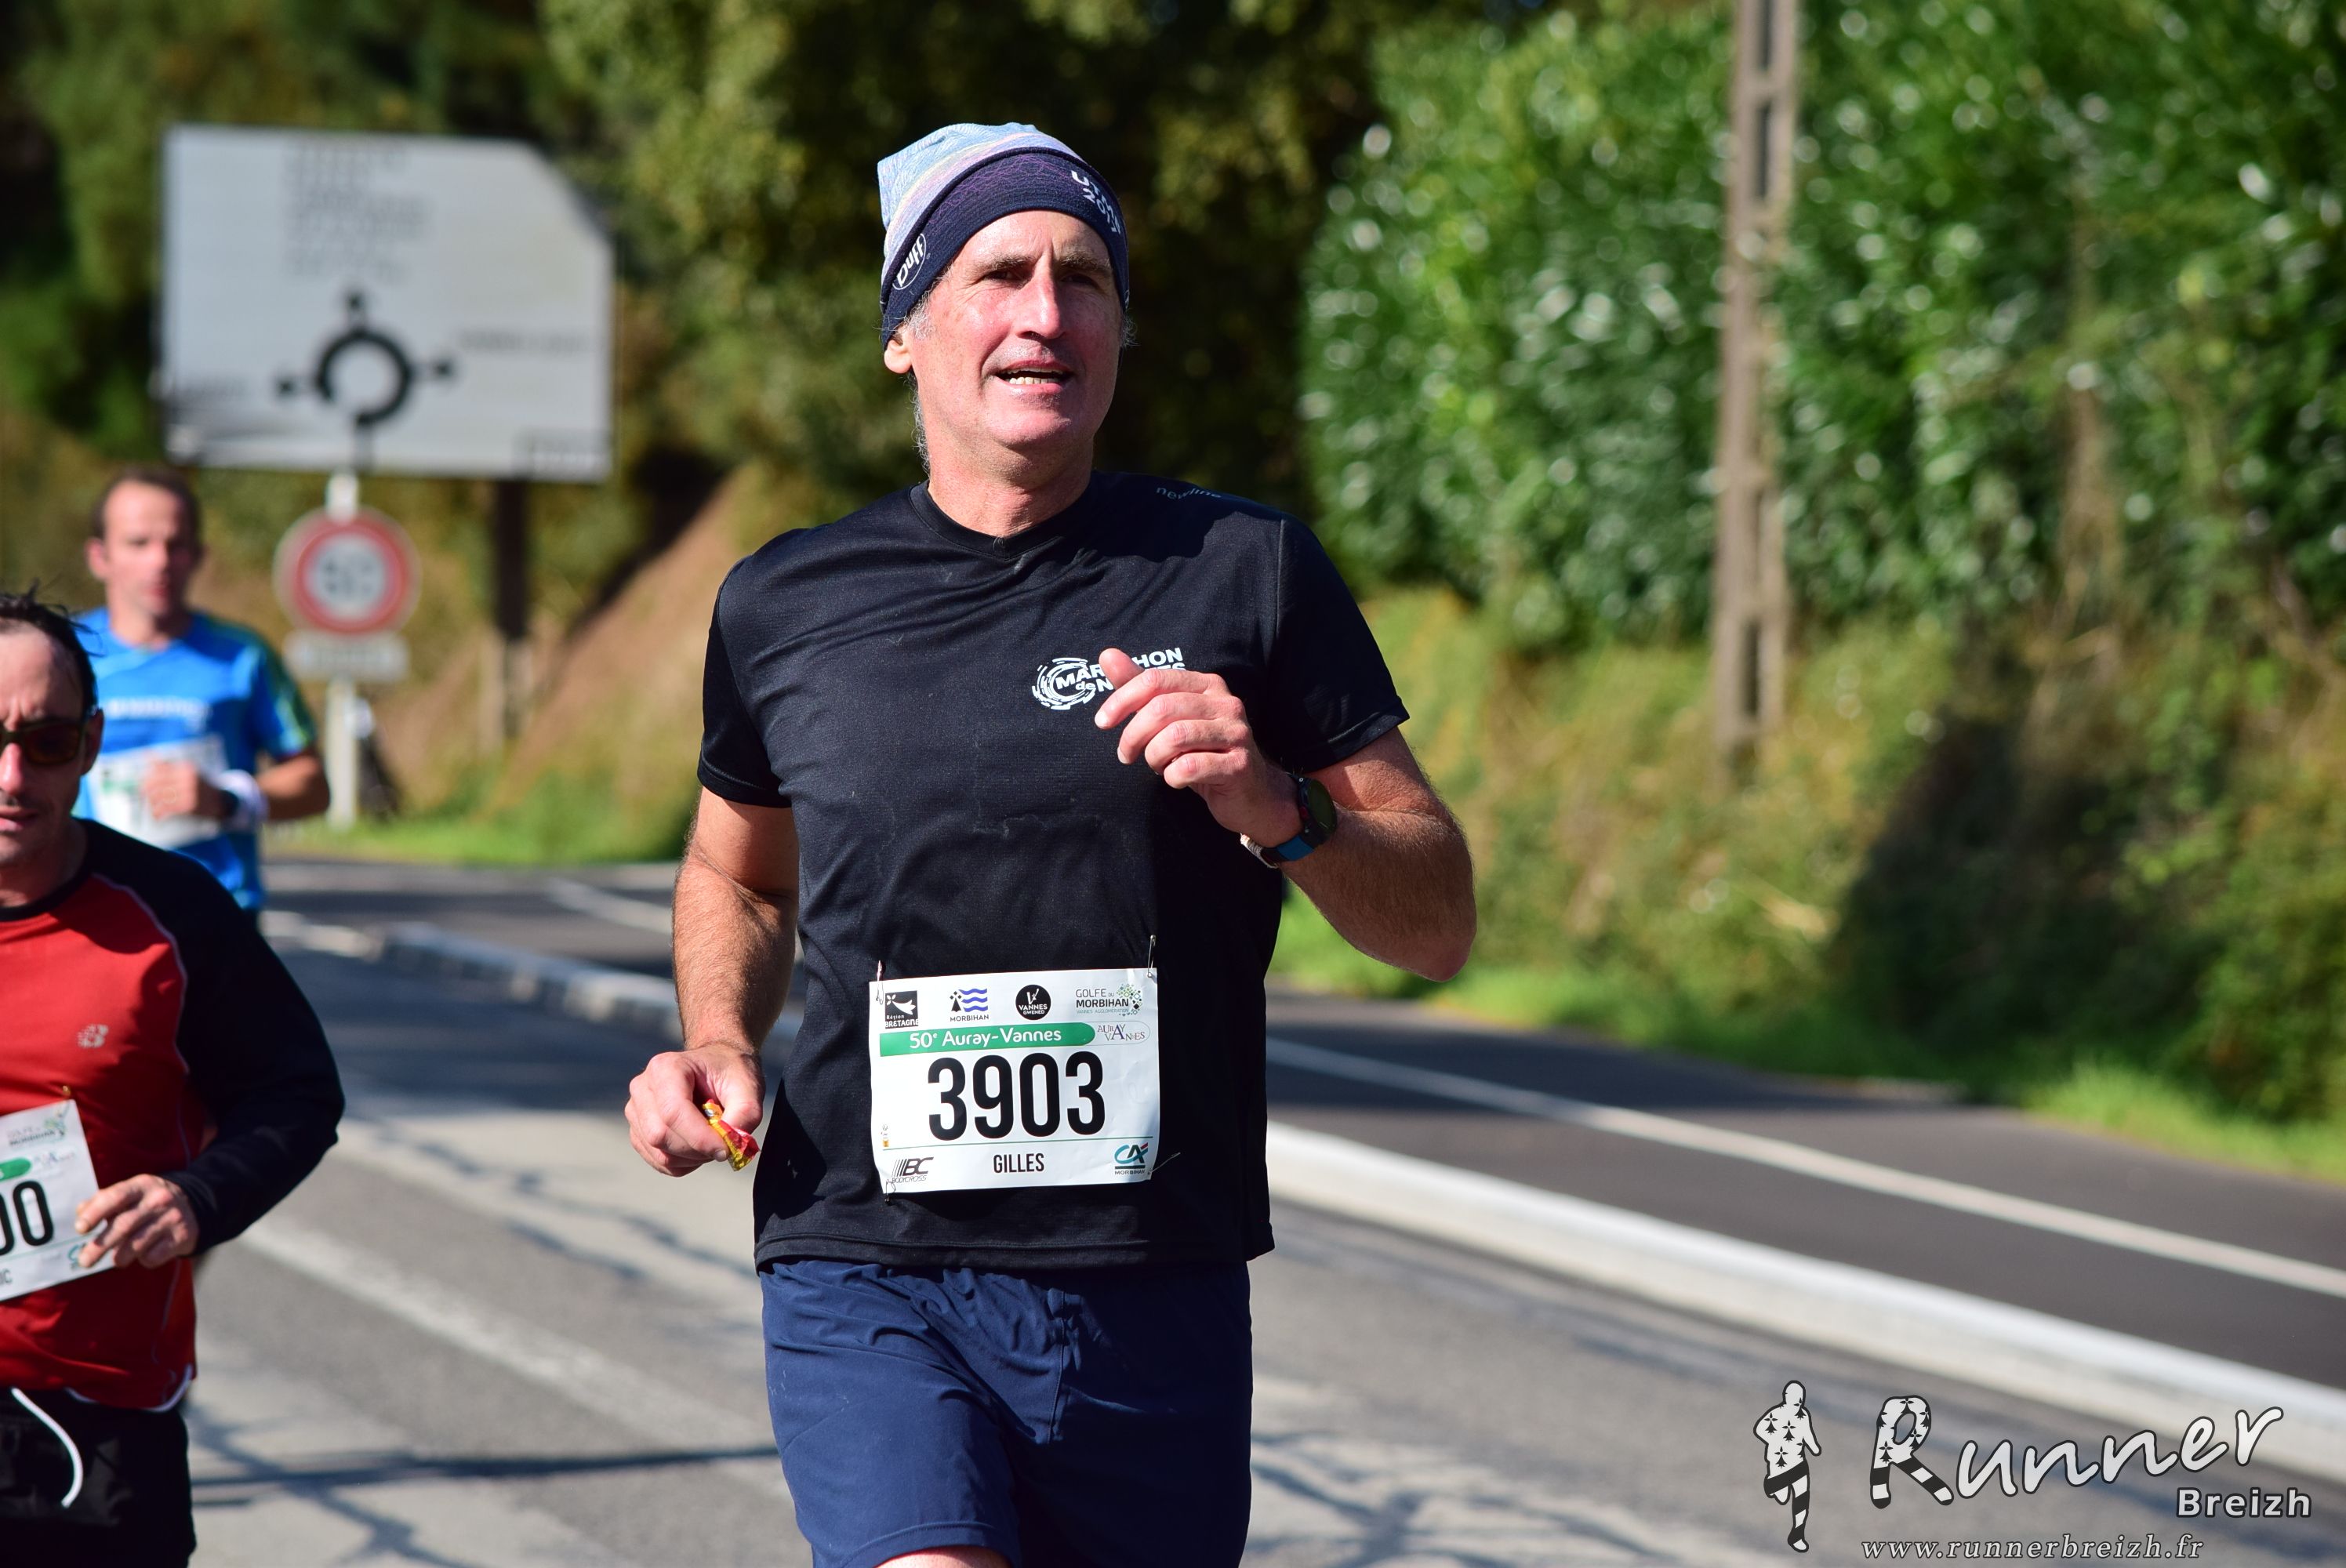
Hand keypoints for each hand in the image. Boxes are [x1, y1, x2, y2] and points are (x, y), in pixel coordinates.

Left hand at [75, 1174, 198, 1269]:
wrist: (194, 1207)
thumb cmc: (148, 1202)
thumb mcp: (130, 1193)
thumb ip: (103, 1200)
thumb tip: (81, 1214)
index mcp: (142, 1185)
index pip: (115, 1197)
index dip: (95, 1213)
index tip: (79, 1229)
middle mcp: (159, 1199)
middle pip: (123, 1225)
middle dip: (99, 1246)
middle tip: (84, 1261)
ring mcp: (172, 1218)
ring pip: (136, 1245)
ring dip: (120, 1257)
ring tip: (117, 1259)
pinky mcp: (182, 1236)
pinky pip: (153, 1256)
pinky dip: (143, 1260)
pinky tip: (145, 1253)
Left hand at [144, 760, 226, 820]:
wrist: (219, 801)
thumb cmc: (199, 785)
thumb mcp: (186, 771)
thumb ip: (167, 765)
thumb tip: (147, 754)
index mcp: (185, 767)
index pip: (158, 770)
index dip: (147, 777)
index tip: (143, 783)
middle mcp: (187, 778)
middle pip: (156, 783)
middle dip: (146, 790)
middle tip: (144, 794)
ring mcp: (188, 792)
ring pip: (159, 796)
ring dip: (152, 802)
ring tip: (152, 805)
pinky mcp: (188, 805)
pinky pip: (166, 808)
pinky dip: (158, 812)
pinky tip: (157, 814)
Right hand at [626, 1044, 764, 1176]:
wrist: (716, 1068)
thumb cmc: (730, 1073)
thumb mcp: (748, 1087)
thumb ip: (745, 1114)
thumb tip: (731, 1145)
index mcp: (666, 1068)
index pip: (673, 1113)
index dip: (699, 1138)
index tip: (726, 1149)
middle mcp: (643, 1087)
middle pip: (660, 1136)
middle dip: (696, 1150)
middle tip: (723, 1144)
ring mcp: (636, 1110)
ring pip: (659, 1153)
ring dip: (692, 1158)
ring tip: (712, 1139)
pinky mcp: (639, 1131)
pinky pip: (659, 1161)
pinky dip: (684, 1163)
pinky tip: (699, 1147)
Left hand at [1091, 648, 1301, 845]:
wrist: (1250, 793)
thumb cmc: (1204, 752)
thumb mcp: (1171, 719)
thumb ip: (1141, 688)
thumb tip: (1106, 655)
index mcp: (1208, 685)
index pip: (1155, 679)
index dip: (1121, 700)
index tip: (1102, 723)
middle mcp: (1226, 703)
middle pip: (1162, 708)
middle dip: (1133, 735)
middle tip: (1126, 755)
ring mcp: (1236, 733)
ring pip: (1174, 737)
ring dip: (1153, 757)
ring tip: (1156, 765)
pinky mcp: (1240, 765)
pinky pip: (1190, 767)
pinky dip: (1172, 777)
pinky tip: (1176, 779)